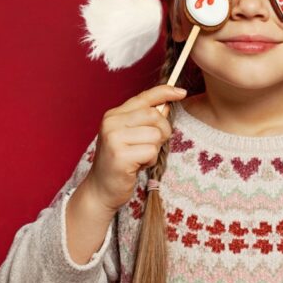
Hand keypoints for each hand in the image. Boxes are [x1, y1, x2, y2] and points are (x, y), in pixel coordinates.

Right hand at [81, 84, 186, 212]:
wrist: (101, 190)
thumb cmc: (120, 163)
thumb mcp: (130, 137)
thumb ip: (146, 121)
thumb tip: (166, 105)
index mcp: (114, 115)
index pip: (143, 97)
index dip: (165, 92)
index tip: (181, 92)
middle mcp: (111, 123)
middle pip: (154, 115)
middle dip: (162, 131)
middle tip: (152, 145)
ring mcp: (114, 138)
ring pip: (155, 135)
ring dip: (154, 149)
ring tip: (140, 157)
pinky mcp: (120, 156)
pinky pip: (151, 151)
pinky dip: (150, 161)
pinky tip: (138, 166)